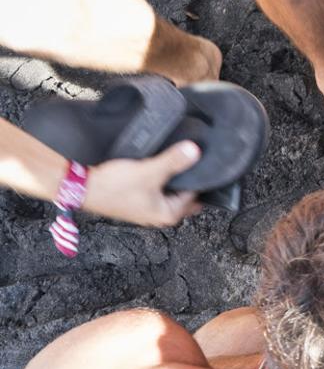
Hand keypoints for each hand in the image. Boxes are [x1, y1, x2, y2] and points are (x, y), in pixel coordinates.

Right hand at [83, 141, 202, 226]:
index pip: (195, 195)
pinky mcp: (135, 201)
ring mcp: (146, 209)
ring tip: (171, 161)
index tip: (199, 162)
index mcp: (168, 215)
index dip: (197, 177)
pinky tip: (155, 167)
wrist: (80, 188)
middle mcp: (159, 216)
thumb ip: (173, 161)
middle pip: (183, 196)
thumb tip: (195, 151)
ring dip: (170, 179)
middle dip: (185, 180)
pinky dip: (157, 180)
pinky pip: (155, 189)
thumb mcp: (149, 171)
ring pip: (168, 192)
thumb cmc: (113, 186)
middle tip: (186, 160)